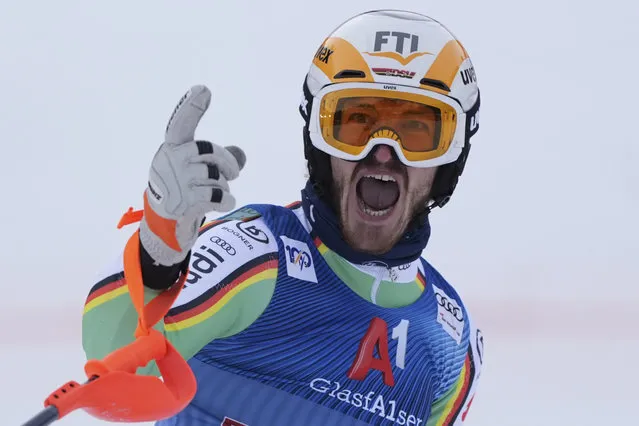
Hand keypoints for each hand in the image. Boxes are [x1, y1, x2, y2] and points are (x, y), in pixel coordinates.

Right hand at [139, 85, 245, 265]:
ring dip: (225, 186)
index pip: (181, 125)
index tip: (204, 89)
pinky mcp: (185, 203)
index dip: (192, 107)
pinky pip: (219, 195)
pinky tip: (221, 204)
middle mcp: (169, 162)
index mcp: (171, 149)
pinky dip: (226, 201)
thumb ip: (218, 160)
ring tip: (218, 193)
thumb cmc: (182, 191)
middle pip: (210, 152)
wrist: (164, 225)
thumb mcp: (195, 172)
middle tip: (233, 174)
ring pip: (216, 177)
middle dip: (227, 163)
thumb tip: (241, 156)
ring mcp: (176, 183)